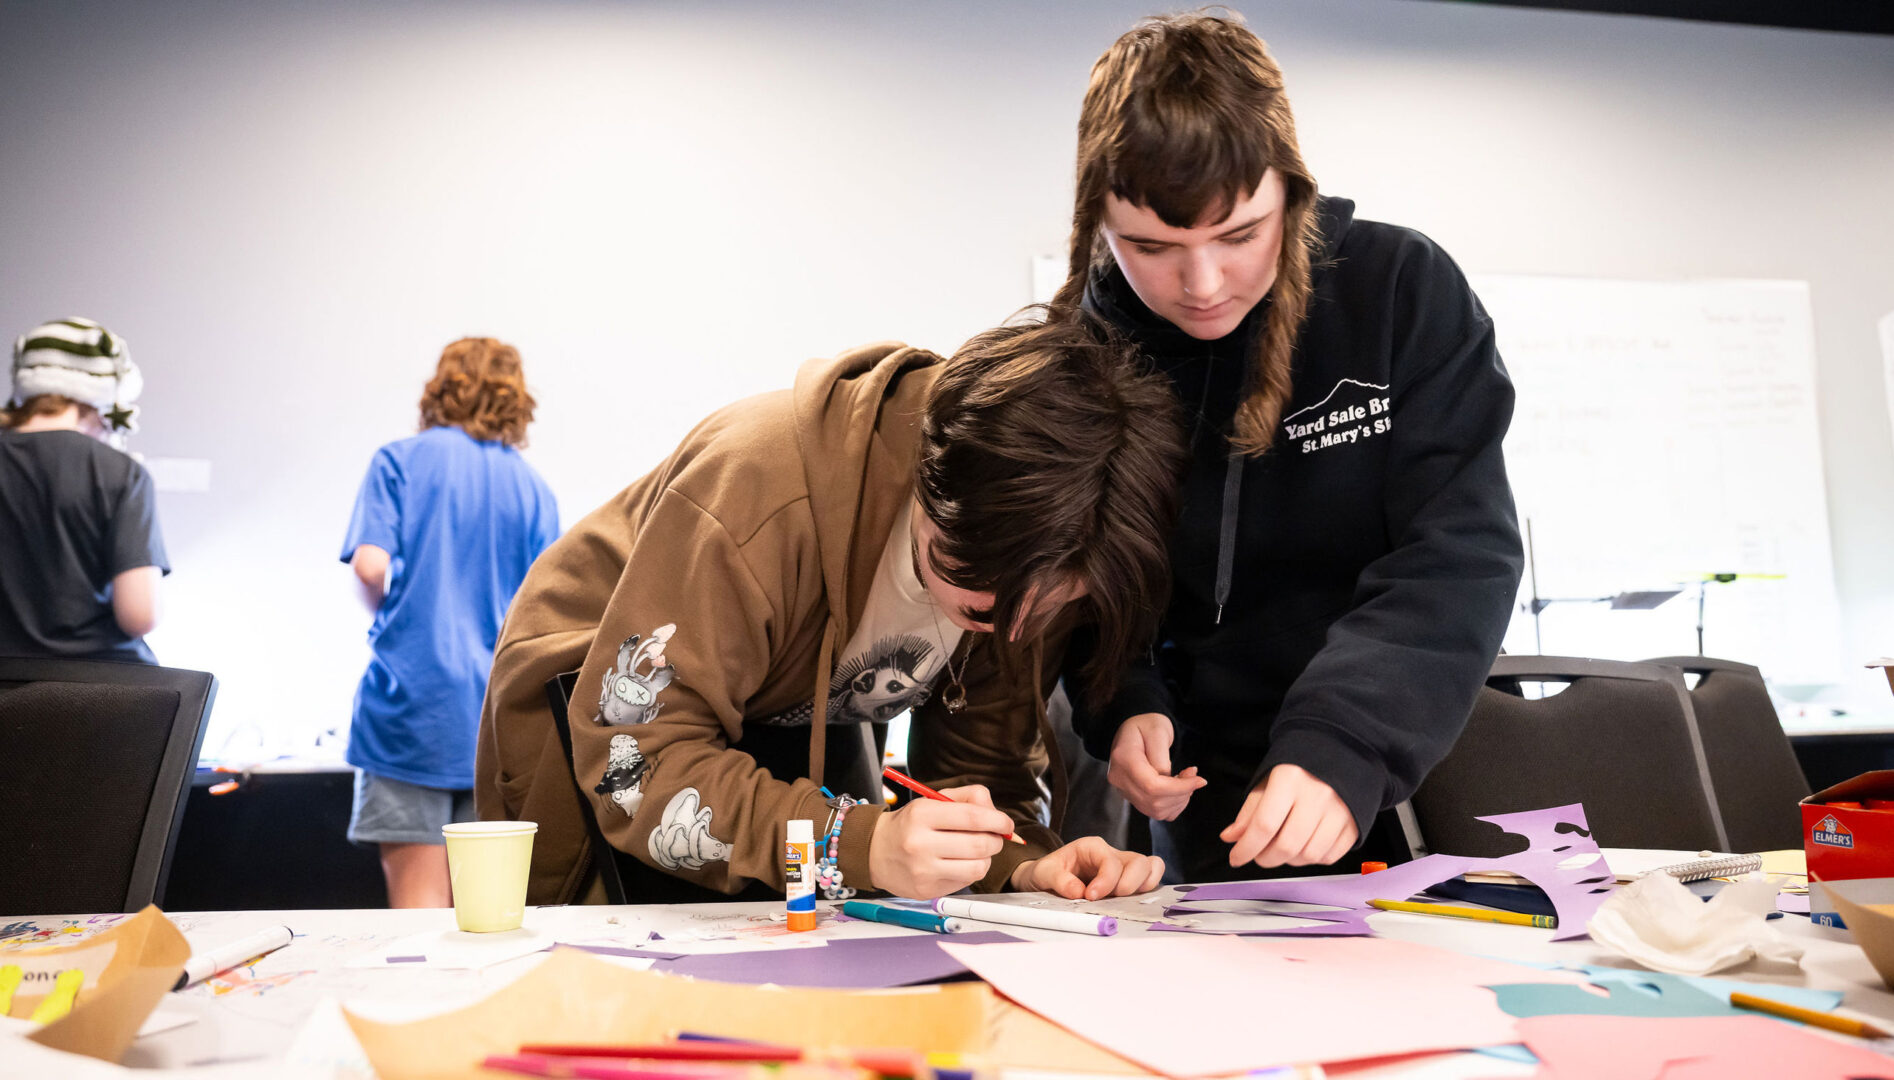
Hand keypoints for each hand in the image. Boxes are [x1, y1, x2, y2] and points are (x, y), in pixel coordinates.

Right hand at [868, 784, 1013, 898]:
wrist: (875, 851)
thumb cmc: (910, 824)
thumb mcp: (933, 801)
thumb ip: (969, 799)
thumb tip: (999, 817)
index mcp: (921, 814)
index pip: (973, 817)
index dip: (998, 820)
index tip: (1006, 823)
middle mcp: (920, 844)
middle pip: (980, 845)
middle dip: (996, 840)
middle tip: (993, 837)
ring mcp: (923, 870)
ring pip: (977, 867)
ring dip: (986, 858)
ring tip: (976, 851)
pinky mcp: (927, 890)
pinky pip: (966, 882)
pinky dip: (970, 871)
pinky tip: (959, 863)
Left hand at [1009, 837, 1164, 899]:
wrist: (1046, 878)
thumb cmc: (1047, 872)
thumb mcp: (1044, 873)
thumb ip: (1059, 880)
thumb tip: (1078, 892)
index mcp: (1092, 847)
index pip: (1110, 861)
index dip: (1106, 881)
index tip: (1091, 896)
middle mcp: (1111, 854)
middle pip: (1138, 861)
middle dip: (1130, 883)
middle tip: (1113, 898)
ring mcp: (1122, 867)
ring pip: (1149, 867)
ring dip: (1143, 885)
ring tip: (1125, 900)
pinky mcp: (1127, 881)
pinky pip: (1150, 879)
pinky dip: (1148, 889)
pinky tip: (1133, 901)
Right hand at [1107, 713, 1206, 819]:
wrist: (1135, 729)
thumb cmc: (1147, 726)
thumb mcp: (1158, 732)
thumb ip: (1162, 757)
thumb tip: (1171, 781)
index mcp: (1123, 759)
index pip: (1152, 786)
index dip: (1180, 788)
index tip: (1200, 780)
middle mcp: (1119, 779)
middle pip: (1154, 801)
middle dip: (1182, 793)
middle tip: (1193, 774)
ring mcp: (1124, 790)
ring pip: (1156, 811)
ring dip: (1179, 799)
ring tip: (1185, 778)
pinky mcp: (1132, 798)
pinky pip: (1156, 812)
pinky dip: (1173, 805)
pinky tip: (1178, 788)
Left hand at [1221, 764, 1357, 867]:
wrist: (1340, 754)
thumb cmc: (1299, 769)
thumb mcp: (1268, 781)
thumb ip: (1249, 812)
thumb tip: (1231, 838)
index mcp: (1290, 779)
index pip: (1264, 824)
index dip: (1246, 848)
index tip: (1235, 858)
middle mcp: (1318, 795)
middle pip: (1287, 845)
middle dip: (1265, 859)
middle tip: (1257, 856)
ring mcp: (1340, 811)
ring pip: (1308, 855)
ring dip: (1288, 861)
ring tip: (1281, 849)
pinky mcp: (1354, 824)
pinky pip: (1329, 856)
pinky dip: (1311, 859)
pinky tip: (1303, 846)